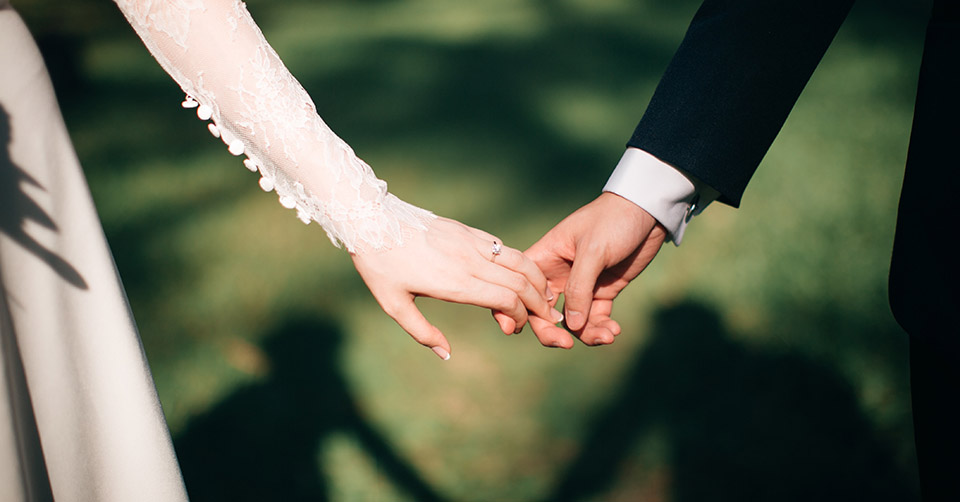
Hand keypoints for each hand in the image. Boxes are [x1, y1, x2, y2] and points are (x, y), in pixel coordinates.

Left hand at [351, 217, 563, 359]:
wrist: (372, 219)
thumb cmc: (380, 266)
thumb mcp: (394, 305)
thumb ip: (422, 332)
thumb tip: (446, 355)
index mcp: (455, 283)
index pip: (506, 299)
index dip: (519, 316)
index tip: (514, 328)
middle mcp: (469, 261)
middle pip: (521, 281)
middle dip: (540, 303)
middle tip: (548, 317)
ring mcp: (471, 242)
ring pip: (519, 260)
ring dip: (538, 279)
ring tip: (546, 295)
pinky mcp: (468, 230)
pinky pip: (503, 247)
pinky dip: (521, 262)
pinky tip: (523, 274)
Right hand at [520, 192, 665, 347]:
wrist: (648, 211)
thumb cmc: (613, 221)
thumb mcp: (593, 251)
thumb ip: (579, 288)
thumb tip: (570, 326)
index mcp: (544, 258)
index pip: (521, 288)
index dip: (516, 309)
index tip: (520, 329)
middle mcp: (558, 275)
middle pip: (543, 312)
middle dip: (552, 332)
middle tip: (566, 345)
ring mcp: (581, 285)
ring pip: (572, 321)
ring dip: (586, 334)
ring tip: (606, 336)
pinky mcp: (603, 291)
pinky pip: (596, 318)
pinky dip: (602, 328)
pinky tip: (614, 331)